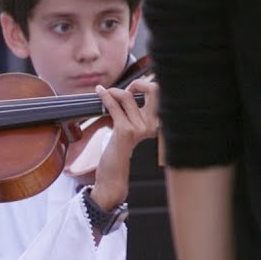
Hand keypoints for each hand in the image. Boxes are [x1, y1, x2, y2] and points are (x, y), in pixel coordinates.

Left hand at [89, 79, 159, 210]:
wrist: (113, 175)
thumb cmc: (119, 151)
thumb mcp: (130, 129)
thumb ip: (134, 112)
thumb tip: (129, 90)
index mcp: (157, 124)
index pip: (160, 94)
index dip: (146, 85)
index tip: (133, 88)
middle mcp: (153, 125)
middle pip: (154, 90)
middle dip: (138, 83)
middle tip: (125, 89)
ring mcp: (140, 128)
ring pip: (128, 97)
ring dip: (114, 92)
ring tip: (105, 93)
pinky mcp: (125, 131)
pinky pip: (115, 106)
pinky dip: (105, 97)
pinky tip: (99, 92)